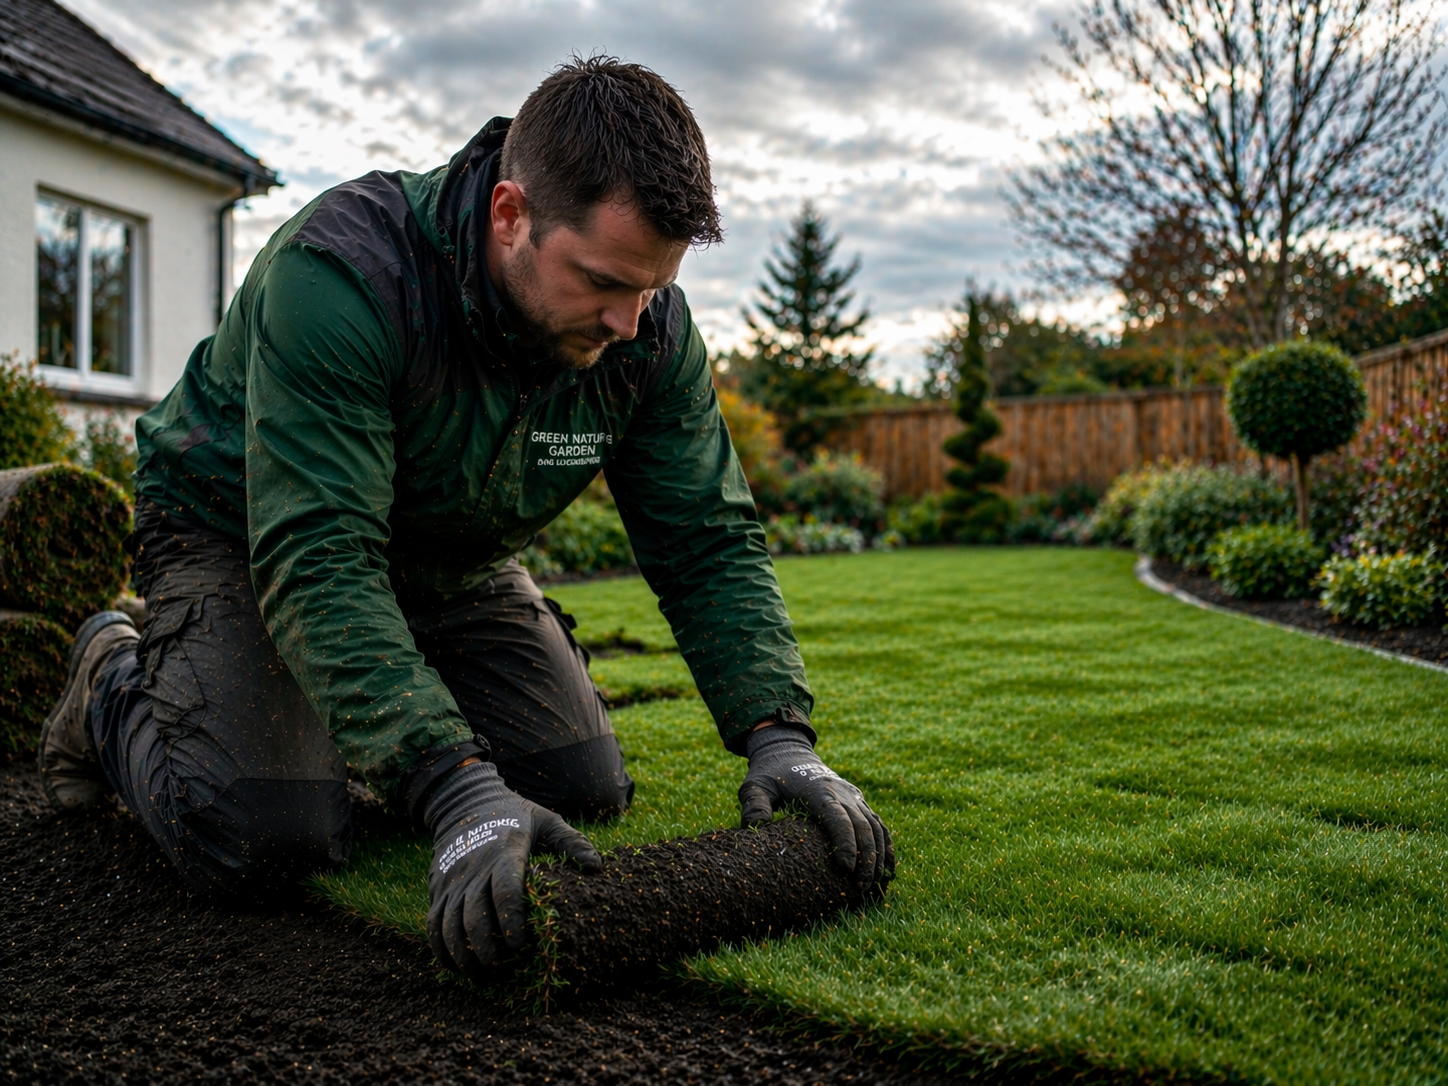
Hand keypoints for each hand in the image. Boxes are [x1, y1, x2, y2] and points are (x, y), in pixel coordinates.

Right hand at [423, 760, 601, 978]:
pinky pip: (432, 924)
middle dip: (487, 948)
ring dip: (463, 955)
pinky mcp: (438, 889)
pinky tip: (456, 965)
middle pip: (474, 916)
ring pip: (449, 925)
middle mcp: (474, 868)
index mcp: (504, 852)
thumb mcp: (545, 820)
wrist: (464, 801)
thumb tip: (596, 868)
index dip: (511, 920)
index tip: (520, 945)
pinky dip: (441, 949)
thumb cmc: (513, 814)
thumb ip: (571, 842)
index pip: (505, 889)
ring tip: (482, 974)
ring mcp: (452, 880)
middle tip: (502, 967)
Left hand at [738, 725, 894, 891]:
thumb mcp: (754, 786)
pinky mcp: (857, 800)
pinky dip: (886, 843)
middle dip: (865, 857)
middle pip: (862, 825)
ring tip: (872, 884)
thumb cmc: (770, 774)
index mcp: (818, 790)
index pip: (837, 817)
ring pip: (874, 825)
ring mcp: (852, 795)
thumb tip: (757, 829)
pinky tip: (888, 866)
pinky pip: (877, 822)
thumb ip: (754, 805)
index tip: (845, 868)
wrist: (789, 752)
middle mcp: (841, 792)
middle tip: (860, 887)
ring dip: (878, 854)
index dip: (845, 842)